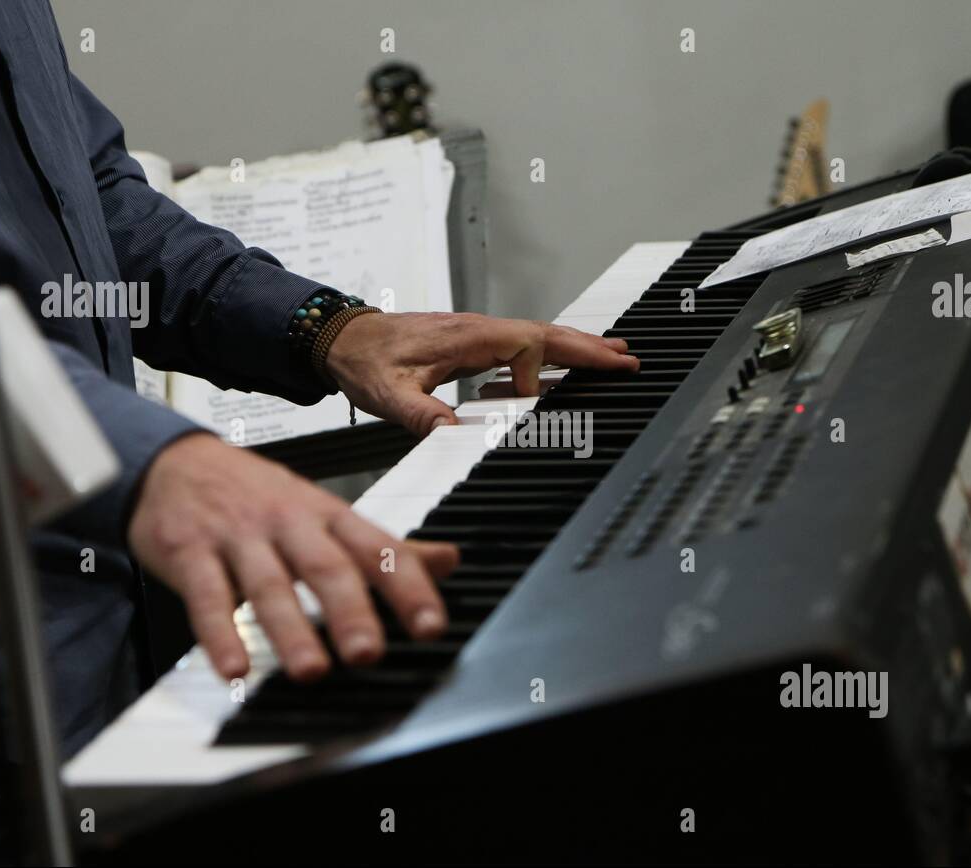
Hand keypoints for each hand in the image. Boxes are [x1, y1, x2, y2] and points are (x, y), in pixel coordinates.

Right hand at [127, 433, 458, 680]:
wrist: (176, 462)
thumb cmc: (259, 497)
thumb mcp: (326, 513)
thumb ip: (383, 545)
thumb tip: (449, 561)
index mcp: (328, 515)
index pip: (377, 549)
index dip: (407, 586)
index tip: (430, 625)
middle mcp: (289, 523)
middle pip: (325, 565)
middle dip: (350, 610)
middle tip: (369, 652)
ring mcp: (239, 537)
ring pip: (269, 583)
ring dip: (290, 629)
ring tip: (311, 671)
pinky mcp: (190, 553)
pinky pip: (206, 595)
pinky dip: (219, 633)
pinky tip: (234, 668)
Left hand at [325, 311, 638, 435]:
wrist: (342, 338)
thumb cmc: (365, 361)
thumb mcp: (388, 394)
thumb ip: (421, 414)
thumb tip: (452, 434)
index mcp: (469, 337)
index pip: (529, 345)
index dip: (548, 370)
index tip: (552, 396)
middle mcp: (480, 331)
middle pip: (548, 335)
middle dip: (589, 348)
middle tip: (628, 360)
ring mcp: (479, 335)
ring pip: (539, 337)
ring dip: (577, 347)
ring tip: (614, 355)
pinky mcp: (473, 344)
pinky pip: (523, 346)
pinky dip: (552, 353)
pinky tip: (563, 365)